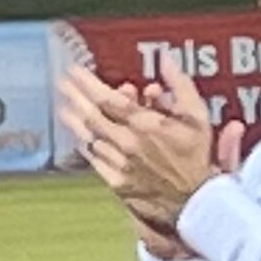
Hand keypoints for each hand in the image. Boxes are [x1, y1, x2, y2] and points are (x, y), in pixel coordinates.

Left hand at [60, 68, 244, 249]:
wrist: (197, 200)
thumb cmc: (198, 156)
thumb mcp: (198, 115)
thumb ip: (180, 85)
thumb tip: (165, 60)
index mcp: (146, 124)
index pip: (107, 98)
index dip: (87, 83)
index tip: (74, 71)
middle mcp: (127, 142)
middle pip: (91, 116)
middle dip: (74, 97)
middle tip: (62, 84)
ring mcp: (119, 163)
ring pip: (89, 138)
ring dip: (75, 121)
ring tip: (64, 108)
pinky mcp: (117, 181)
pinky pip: (95, 161)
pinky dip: (86, 147)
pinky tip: (81, 139)